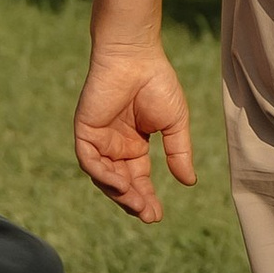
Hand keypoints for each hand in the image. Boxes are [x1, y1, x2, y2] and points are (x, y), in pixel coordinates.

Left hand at [76, 41, 196, 220]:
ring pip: (103, 177)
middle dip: (133, 201)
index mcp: (134, 145)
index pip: (138, 179)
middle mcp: (114, 146)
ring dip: (119, 193)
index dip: (146, 197)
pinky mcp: (85, 130)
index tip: (157, 216)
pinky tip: (121, 184)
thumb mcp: (175, 124)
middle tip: (148, 216)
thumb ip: (179, 153)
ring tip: (137, 204)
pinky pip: (89, 161)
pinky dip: (103, 175)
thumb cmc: (157, 83)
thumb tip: (189, 182)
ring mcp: (98, 139)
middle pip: (121, 183)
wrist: (136, 56)